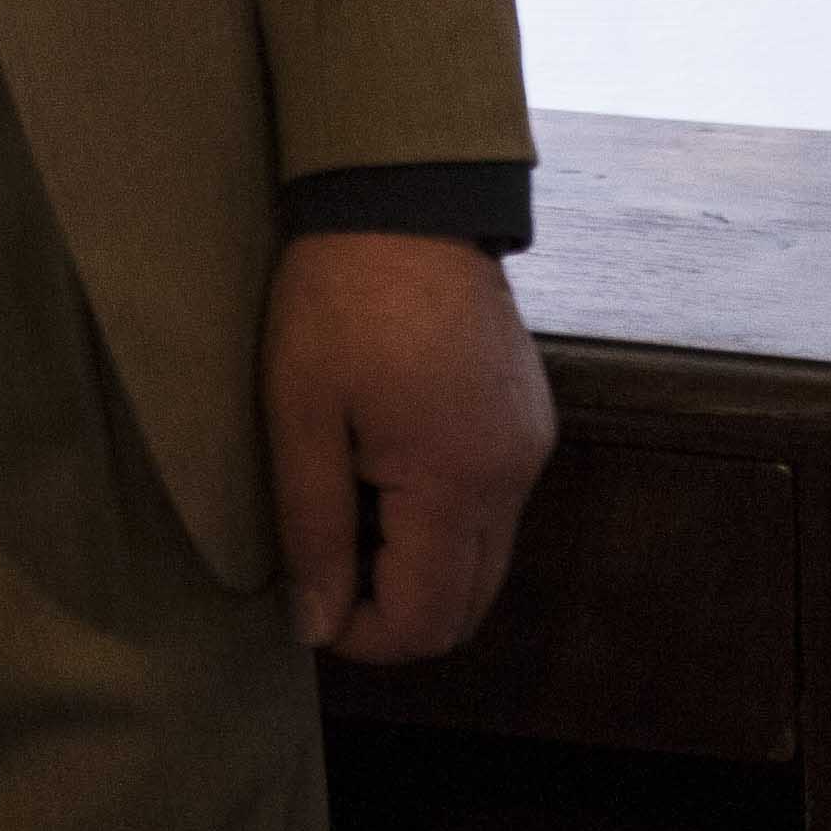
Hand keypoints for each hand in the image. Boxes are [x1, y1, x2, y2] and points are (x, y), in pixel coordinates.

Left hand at [263, 230, 554, 661]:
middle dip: (396, 612)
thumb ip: (312, 527)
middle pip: (468, 605)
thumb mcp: (300, 410)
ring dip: (421, 566)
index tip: (308, 602)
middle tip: (326, 565)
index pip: (427, 621)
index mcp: (457, 482)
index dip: (363, 636)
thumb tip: (316, 627)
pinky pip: (495, 506)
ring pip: (486, 560)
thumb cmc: (339, 297)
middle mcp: (512, 478)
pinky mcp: (530, 418)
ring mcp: (529, 447)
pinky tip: (389, 468)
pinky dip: (446, 519)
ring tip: (351, 507)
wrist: (405, 194)